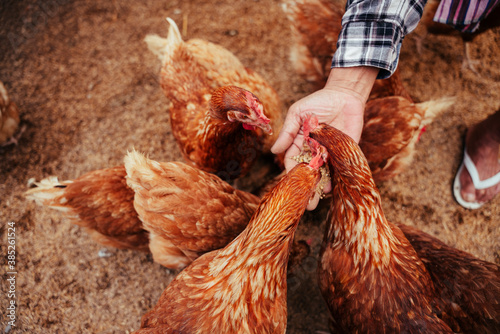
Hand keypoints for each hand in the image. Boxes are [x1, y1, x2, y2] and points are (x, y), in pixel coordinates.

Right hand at [271, 66, 378, 209]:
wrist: (345, 94)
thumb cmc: (319, 101)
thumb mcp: (298, 113)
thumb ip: (288, 132)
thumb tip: (274, 150)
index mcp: (300, 143)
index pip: (292, 162)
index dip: (290, 174)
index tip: (288, 187)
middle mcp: (314, 151)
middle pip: (307, 173)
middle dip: (305, 188)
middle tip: (303, 204)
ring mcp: (329, 153)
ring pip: (322, 174)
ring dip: (318, 189)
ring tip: (314, 203)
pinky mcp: (344, 152)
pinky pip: (338, 168)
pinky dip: (334, 179)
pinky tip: (328, 190)